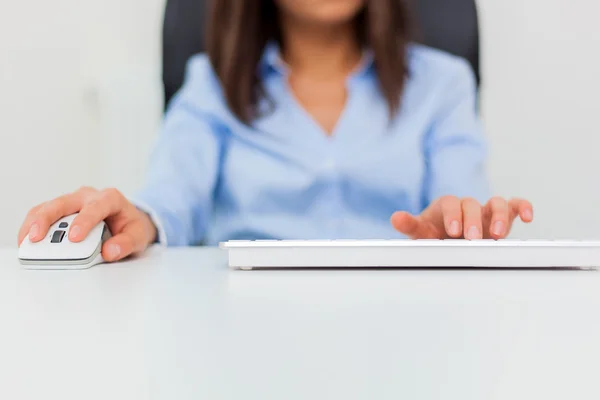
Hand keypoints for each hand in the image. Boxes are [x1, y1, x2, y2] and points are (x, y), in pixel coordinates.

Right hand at [18, 187, 156, 261]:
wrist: (129, 220)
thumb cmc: (130, 226)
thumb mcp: (138, 236)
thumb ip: (126, 244)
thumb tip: (110, 251)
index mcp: (110, 199)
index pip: (95, 207)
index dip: (83, 221)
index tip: (74, 237)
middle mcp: (88, 196)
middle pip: (63, 203)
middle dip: (48, 219)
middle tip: (37, 237)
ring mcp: (73, 201)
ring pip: (49, 206)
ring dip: (35, 223)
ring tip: (26, 241)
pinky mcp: (62, 209)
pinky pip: (43, 212)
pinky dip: (32, 225)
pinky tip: (26, 238)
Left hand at [391, 196, 532, 239]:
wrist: (448, 240)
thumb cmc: (434, 235)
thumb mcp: (421, 232)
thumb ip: (410, 225)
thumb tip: (395, 218)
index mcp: (446, 206)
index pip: (450, 203)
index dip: (453, 215)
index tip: (453, 231)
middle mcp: (467, 205)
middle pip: (472, 204)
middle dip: (473, 220)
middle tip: (472, 237)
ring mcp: (485, 210)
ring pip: (497, 203)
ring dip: (499, 216)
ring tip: (497, 234)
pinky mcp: (502, 216)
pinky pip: (515, 206)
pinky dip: (523, 207)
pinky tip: (528, 218)